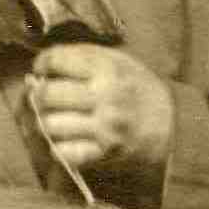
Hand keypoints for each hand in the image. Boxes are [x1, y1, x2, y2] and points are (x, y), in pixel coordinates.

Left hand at [26, 42, 173, 187]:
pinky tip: (63, 139)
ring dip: (44, 122)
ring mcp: (104, 127)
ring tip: (51, 117)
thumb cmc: (137, 87)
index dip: (42, 63)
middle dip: (37, 94)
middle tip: (40, 95)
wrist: (171, 123)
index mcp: (107, 69)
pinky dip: (57, 147)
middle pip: (47, 95)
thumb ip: (82, 55)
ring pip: (50, 126)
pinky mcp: (104, 152)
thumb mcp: (118, 59)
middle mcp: (104, 97)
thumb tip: (44, 63)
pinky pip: (65, 153)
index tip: (42, 68)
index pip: (56, 60)